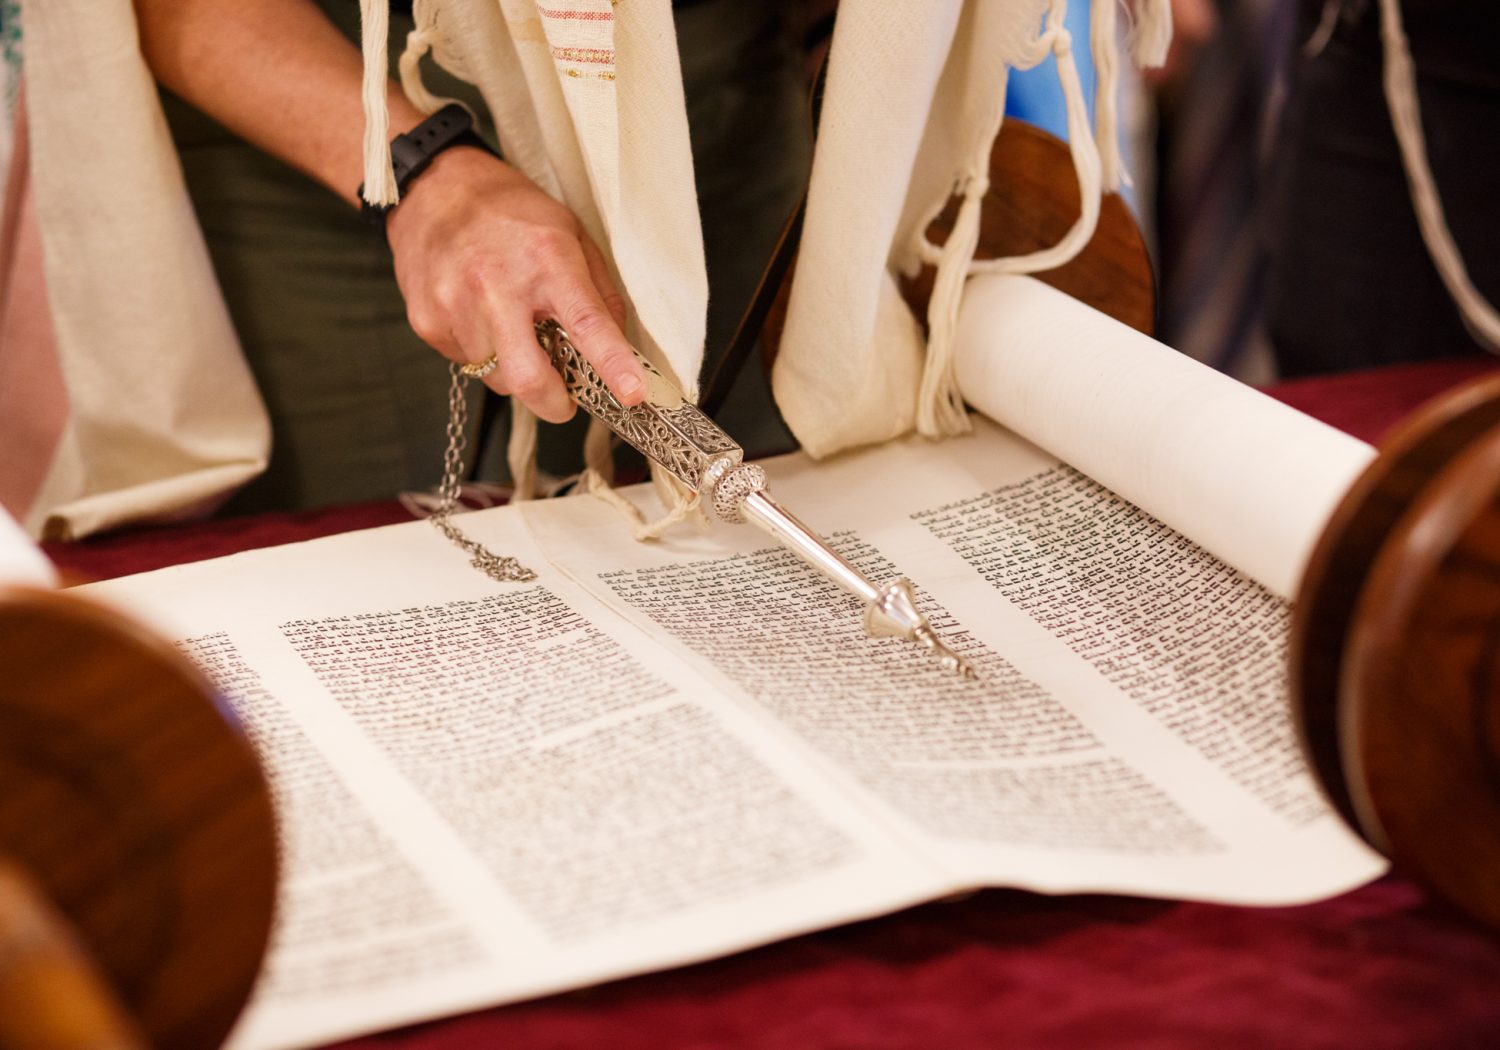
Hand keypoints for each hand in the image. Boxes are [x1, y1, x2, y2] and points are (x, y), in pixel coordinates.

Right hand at [383, 146, 645, 422]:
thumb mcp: (571, 234)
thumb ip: (598, 294)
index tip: (632, 394)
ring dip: (515, 370)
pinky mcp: (427, 321)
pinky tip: (480, 317)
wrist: (434, 187)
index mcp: (546, 259)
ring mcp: (456, 306)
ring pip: (497, 379)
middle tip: (564, 399)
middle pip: (528, 378)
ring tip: (513, 327)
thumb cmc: (509, 211)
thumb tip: (620, 348)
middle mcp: (498, 285)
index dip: (613, 364)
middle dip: (553, 404)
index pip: (586, 322)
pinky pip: (467, 364)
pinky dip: (483, 354)